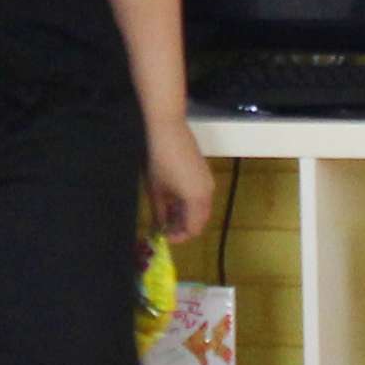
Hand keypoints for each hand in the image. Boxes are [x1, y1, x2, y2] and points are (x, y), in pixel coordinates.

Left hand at [144, 119, 215, 243]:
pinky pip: (200, 196)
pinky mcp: (204, 172)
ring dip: (185, 215)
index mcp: (197, 199)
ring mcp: (208, 181)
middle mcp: (208, 192)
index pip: (194, 229)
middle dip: (183, 227)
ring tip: (165, 215)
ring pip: (200, 208)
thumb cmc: (158, 159)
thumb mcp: (155, 190)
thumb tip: (160, 228)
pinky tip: (172, 200)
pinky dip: (188, 203)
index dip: (179, 237)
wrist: (167, 128)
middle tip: (164, 229)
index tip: (163, 237)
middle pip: (200, 220)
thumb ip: (160, 213)